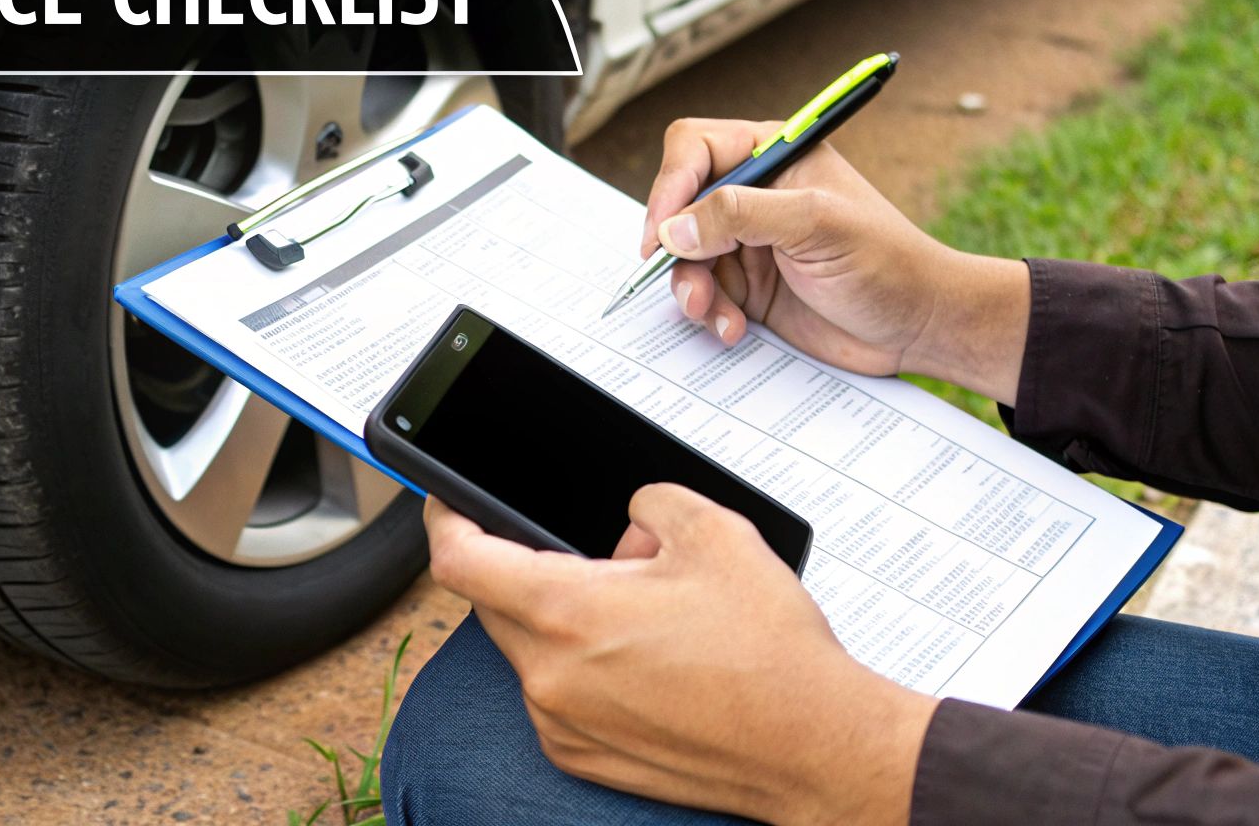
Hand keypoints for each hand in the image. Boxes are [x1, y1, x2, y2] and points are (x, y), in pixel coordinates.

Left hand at [425, 488, 937, 825]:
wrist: (814, 748)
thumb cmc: (770, 654)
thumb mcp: (715, 532)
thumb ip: (651, 503)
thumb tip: (629, 521)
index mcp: (566, 612)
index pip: (460, 559)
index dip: (444, 518)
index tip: (447, 501)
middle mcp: (549, 675)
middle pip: (495, 602)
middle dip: (532, 566)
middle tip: (605, 558)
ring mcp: (561, 723)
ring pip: (528, 649)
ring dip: (562, 620)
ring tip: (641, 613)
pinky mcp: (581, 757)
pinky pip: (554, 695)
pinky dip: (580, 668)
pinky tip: (645, 662)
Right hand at [642, 118, 1028, 405]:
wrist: (920, 327)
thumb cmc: (888, 263)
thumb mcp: (816, 224)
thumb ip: (741, 215)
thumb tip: (674, 228)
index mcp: (775, 157)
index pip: (695, 149)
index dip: (671, 186)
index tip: (663, 231)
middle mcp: (756, 195)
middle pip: (679, 206)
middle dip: (676, 247)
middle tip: (684, 280)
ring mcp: (749, 243)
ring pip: (684, 257)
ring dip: (690, 287)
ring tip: (712, 311)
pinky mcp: (750, 287)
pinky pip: (704, 294)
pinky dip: (710, 313)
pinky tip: (736, 328)